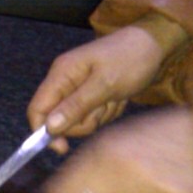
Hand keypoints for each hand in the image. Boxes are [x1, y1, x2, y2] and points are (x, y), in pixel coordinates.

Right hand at [26, 22, 178, 144]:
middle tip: (105, 107)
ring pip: (78, 120)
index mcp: (62, 73)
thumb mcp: (105, 83)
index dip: (43, 131)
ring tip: (115, 98)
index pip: (37, 108)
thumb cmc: (130, 58)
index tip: (62, 147)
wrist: (154, 45)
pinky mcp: (92, 95)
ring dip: (99, 116)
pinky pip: (93, 116)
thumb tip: (49, 128)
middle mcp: (65, 81)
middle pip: (58, 120)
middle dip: (83, 121)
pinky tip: (119, 97)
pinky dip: (107, 112)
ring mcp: (78, 89)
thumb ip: (76, 105)